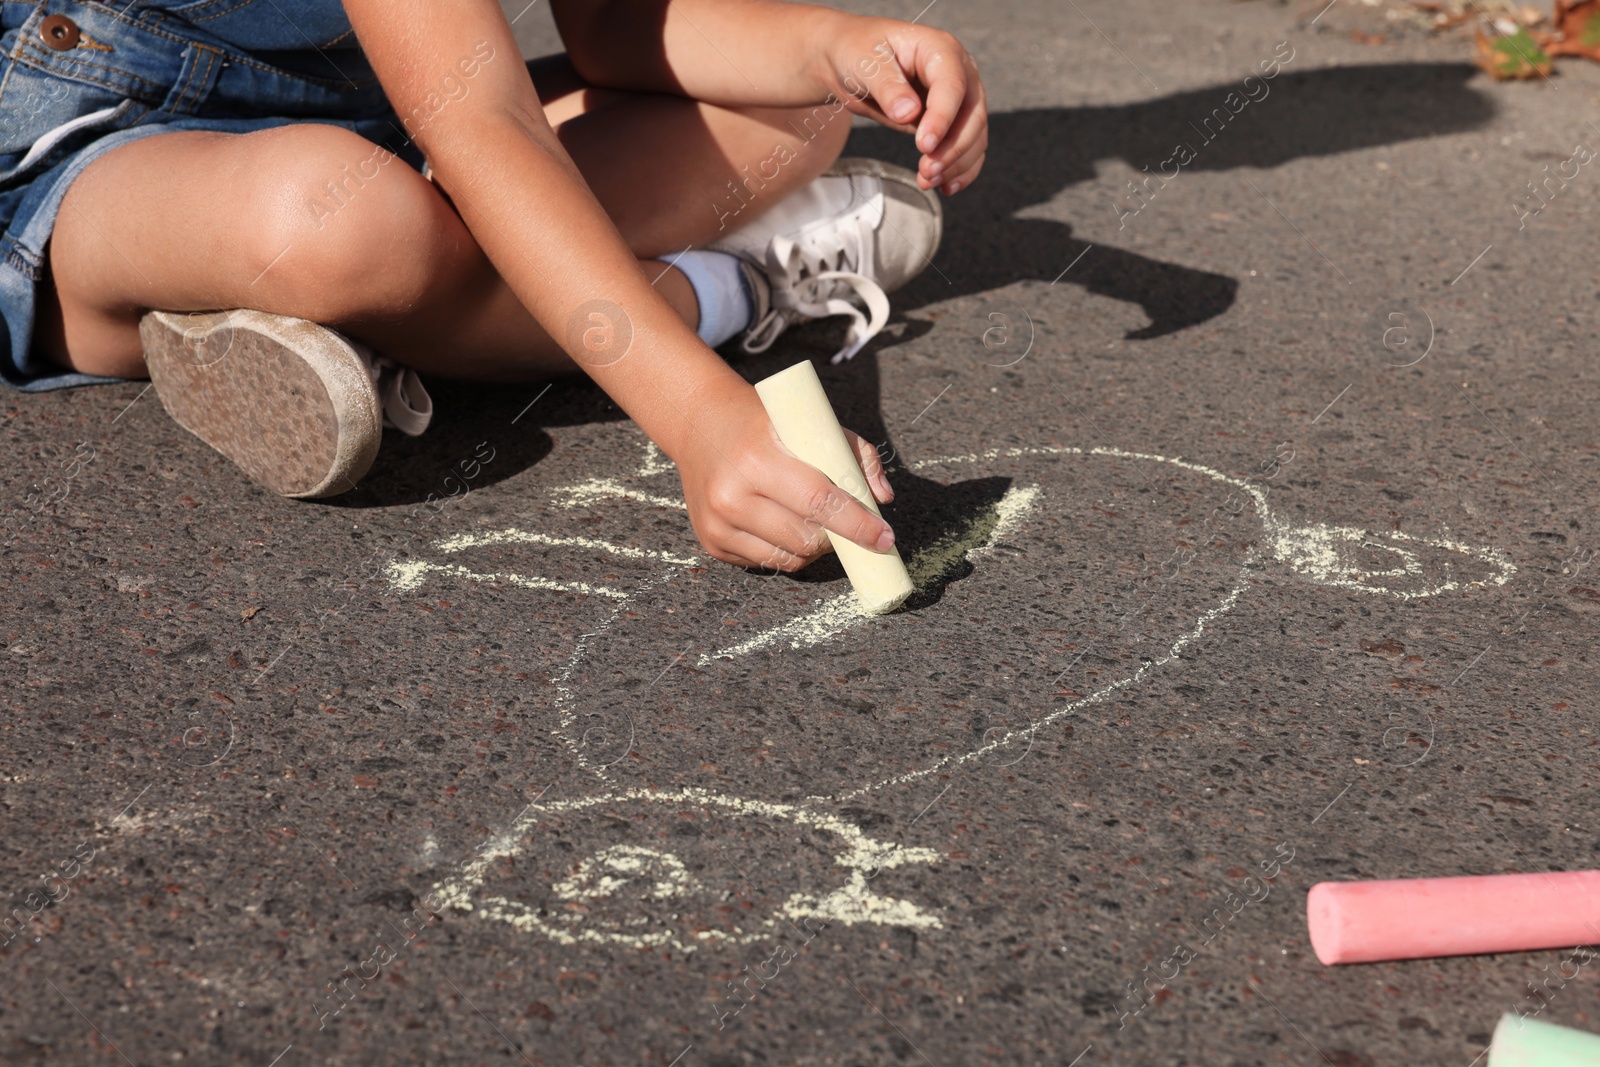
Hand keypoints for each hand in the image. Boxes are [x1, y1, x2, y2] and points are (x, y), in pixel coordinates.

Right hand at [672, 385, 895, 570]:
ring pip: (789, 559)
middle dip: (838, 538)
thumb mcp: (813, 423)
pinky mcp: (712, 544)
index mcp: (757, 459)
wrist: (699, 424)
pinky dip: (787, 551)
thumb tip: (883, 499)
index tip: (885, 537)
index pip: (818, 502)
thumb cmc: (766, 422)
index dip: (857, 524)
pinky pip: (766, 563)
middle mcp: (731, 496)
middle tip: (849, 525)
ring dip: (815, 548)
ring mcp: (717, 525)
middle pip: (806, 538)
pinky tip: (785, 525)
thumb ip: (857, 455)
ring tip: (818, 524)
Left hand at [823, 18, 988, 195]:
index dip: (942, 118)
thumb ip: (887, 86)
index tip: (923, 146)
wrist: (854, 64)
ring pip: (974, 135)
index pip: (952, 86)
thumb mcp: (864, 64)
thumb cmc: (859, 55)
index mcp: (940, 50)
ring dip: (956, 164)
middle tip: (926, 171)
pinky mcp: (953, 121)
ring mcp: (960, 98)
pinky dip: (960, 170)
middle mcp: (959, 72)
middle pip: (972, 114)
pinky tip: (945, 186)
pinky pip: (969, 148)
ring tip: (926, 181)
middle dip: (953, 148)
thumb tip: (909, 113)